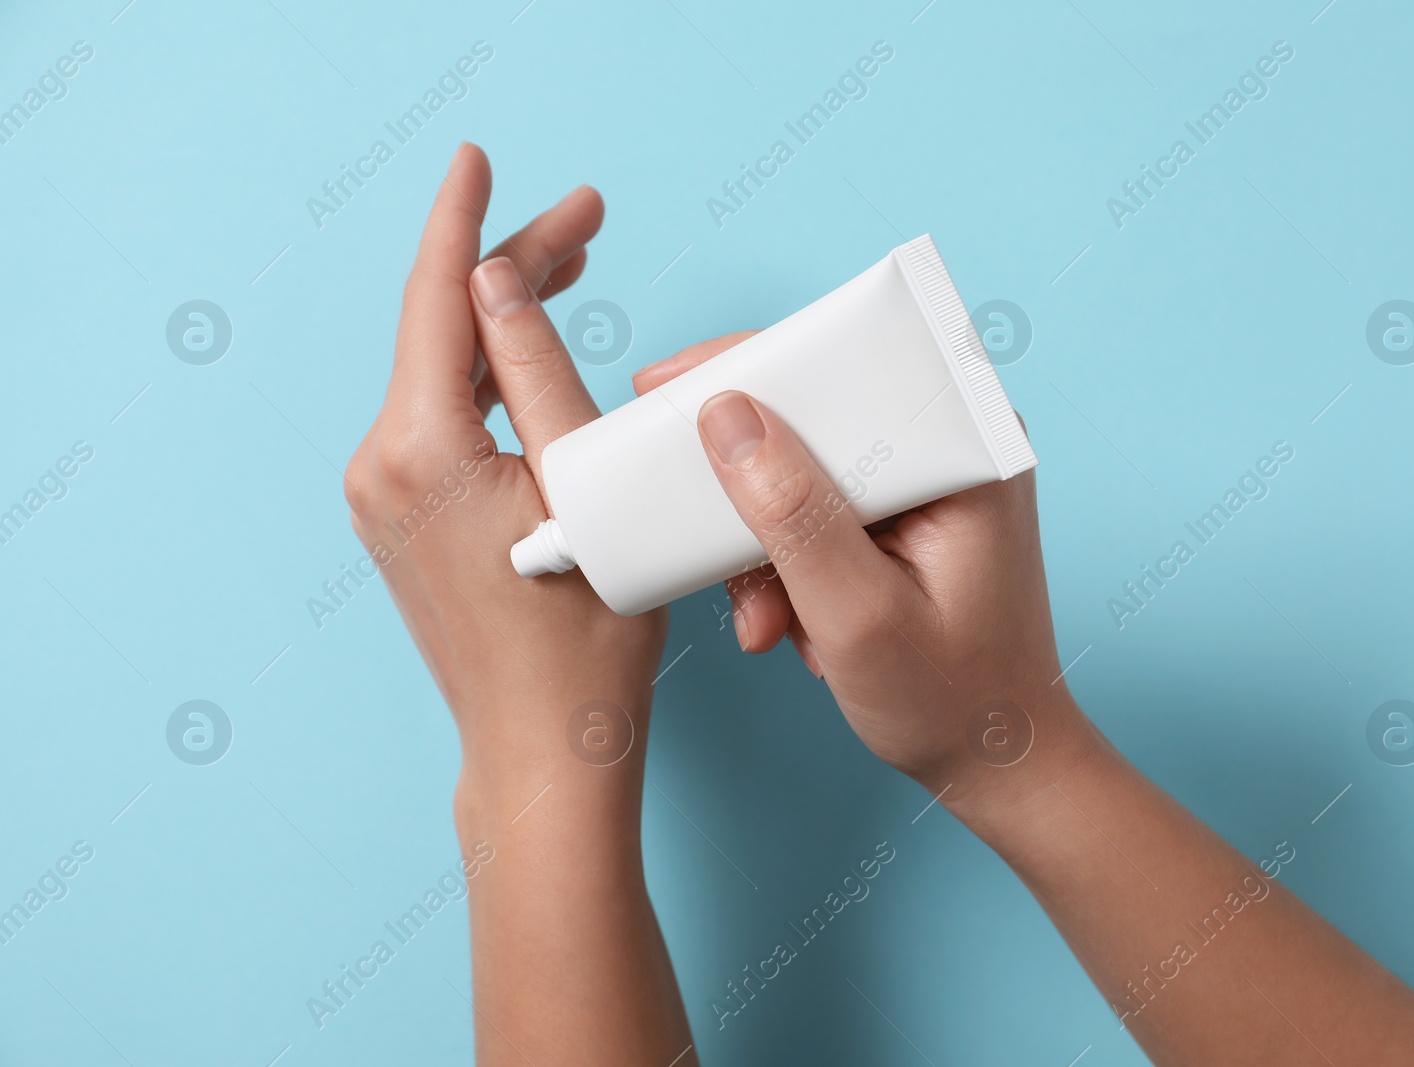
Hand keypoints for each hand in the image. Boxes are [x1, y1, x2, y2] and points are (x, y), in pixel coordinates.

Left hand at [344, 143, 666, 791]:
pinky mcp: (401, 518)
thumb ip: (540, 369)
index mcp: (419, 450)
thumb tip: (500, 277)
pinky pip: (442, 418)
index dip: (465, 218)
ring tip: (574, 266)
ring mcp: (382, 496)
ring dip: (505, 321)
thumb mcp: (584, 484)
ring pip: (446, 373)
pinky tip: (532, 353)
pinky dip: (490, 378)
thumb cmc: (582, 637)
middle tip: (588, 217)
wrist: (543, 746)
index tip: (480, 158)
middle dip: (514, 266)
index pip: (438, 298)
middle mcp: (380, 466)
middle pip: (446, 330)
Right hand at [631, 351, 1099, 804]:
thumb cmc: (953, 702)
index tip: (665, 389)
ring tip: (765, 622)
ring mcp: (928, 484)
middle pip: (816, 413)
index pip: (847, 363)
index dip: (749, 366)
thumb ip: (795, 516)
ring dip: (763, 545)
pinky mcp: (904, 518)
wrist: (996, 766)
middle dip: (750, 489)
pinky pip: (818, 510)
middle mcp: (955, 446)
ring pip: (804, 469)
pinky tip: (790, 624)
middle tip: (707, 544)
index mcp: (970, 448)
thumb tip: (725, 416)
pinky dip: (786, 565)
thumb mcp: (859, 616)